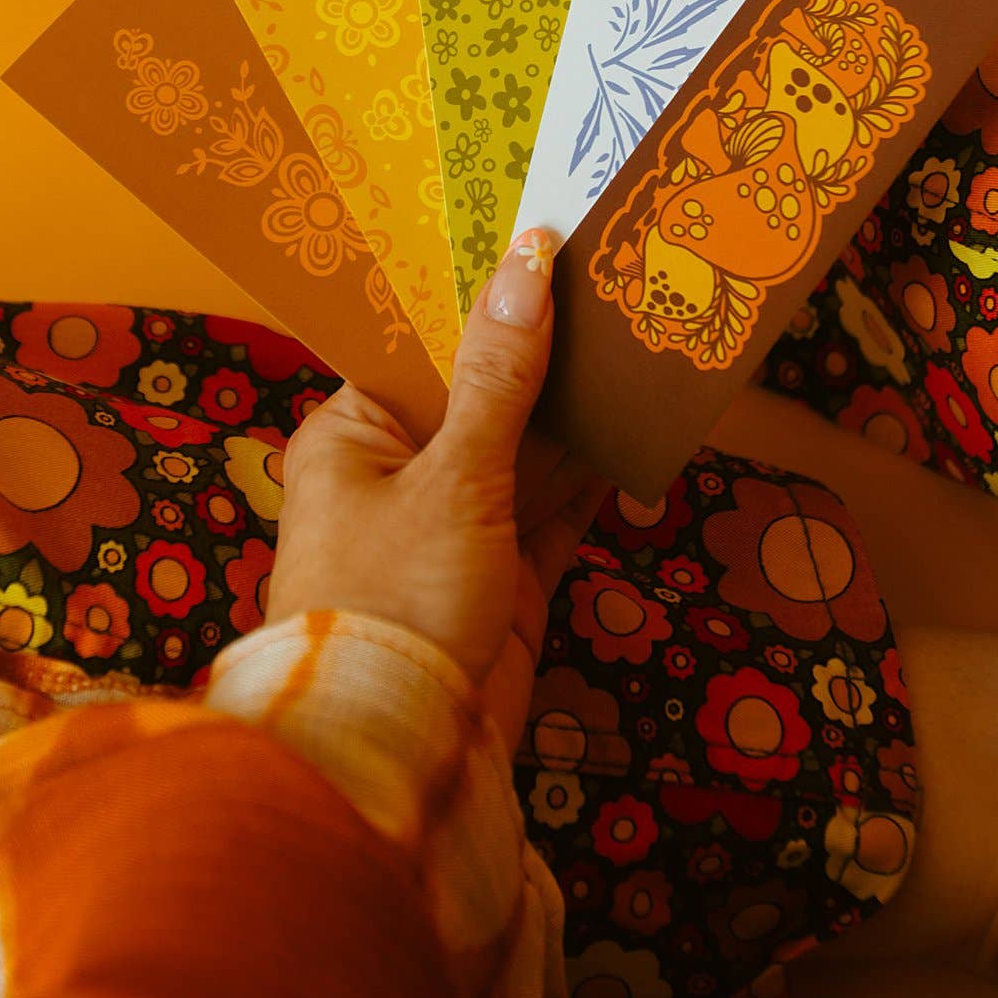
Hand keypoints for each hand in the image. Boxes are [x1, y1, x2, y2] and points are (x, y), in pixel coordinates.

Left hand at [265, 231, 602, 750]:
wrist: (396, 753)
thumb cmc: (395, 597)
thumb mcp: (455, 474)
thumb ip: (501, 374)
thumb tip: (527, 261)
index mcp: (353, 434)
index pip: (423, 345)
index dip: (486, 299)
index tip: (550, 244)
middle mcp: (396, 475)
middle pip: (481, 395)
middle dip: (545, 352)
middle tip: (617, 280)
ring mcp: (453, 530)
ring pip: (525, 452)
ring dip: (578, 410)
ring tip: (645, 336)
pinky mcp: (501, 580)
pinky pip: (554, 510)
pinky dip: (594, 476)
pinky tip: (641, 425)